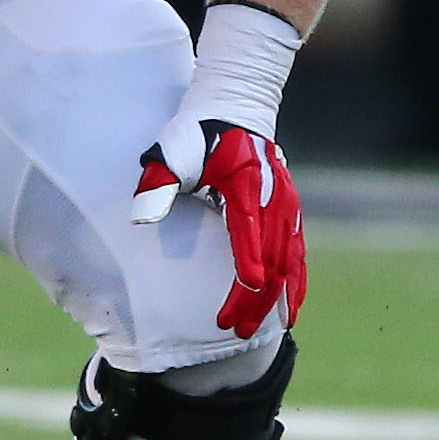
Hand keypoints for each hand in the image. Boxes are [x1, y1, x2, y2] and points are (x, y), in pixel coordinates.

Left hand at [132, 118, 306, 337]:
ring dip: (278, 297)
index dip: (249, 261)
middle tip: (235, 329)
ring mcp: (287, 206)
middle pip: (272, 256)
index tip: (247, 289)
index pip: (249, 230)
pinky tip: (288, 310)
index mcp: (246, 185)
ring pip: (290, 260)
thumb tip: (140, 220)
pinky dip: (296, 283)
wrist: (235, 108)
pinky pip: (298, 254)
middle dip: (256, 297)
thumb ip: (157, 184)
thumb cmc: (197, 133)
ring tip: (264, 331)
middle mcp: (275, 198)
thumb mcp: (171, 152)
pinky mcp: (290, 212)